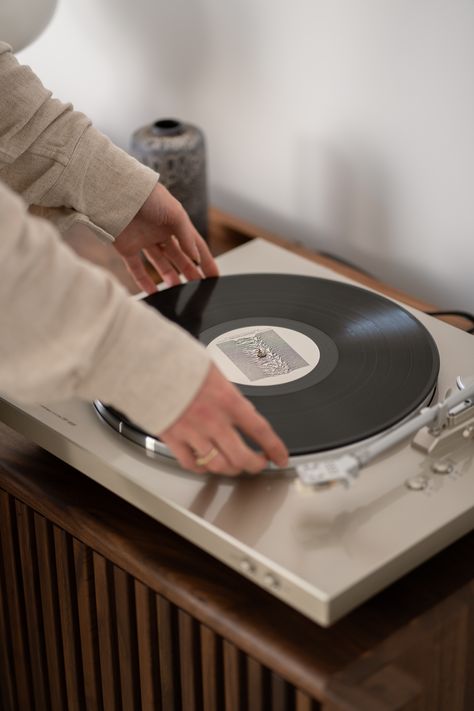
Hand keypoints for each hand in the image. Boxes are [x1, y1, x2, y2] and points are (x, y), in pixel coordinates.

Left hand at [114, 182, 218, 292]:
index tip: (214, 275)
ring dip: (170, 277)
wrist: (118, 192)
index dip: (205, 260)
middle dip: (190, 272)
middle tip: (199, 287)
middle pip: (179, 256)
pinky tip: (154, 293)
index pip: (194, 244)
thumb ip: (187, 237)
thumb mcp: (176, 214)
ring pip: (160, 263)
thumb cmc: (149, 196)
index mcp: (175, 221)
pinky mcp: (126, 247)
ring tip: (179, 292)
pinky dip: (144, 282)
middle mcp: (160, 231)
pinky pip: (136, 268)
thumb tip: (195, 257)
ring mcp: (143, 240)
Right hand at [159, 364, 288, 475]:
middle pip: (242, 457)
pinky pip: (191, 463)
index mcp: (228, 400)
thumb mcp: (215, 372)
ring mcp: (192, 432)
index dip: (275, 448)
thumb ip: (230, 395)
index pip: (261, 430)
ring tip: (233, 464)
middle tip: (258, 464)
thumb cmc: (180, 362)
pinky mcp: (173, 438)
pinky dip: (201, 467)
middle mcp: (213, 420)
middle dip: (255, 465)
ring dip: (230, 468)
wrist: (147, 362)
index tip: (281, 457)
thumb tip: (243, 410)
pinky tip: (204, 462)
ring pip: (219, 465)